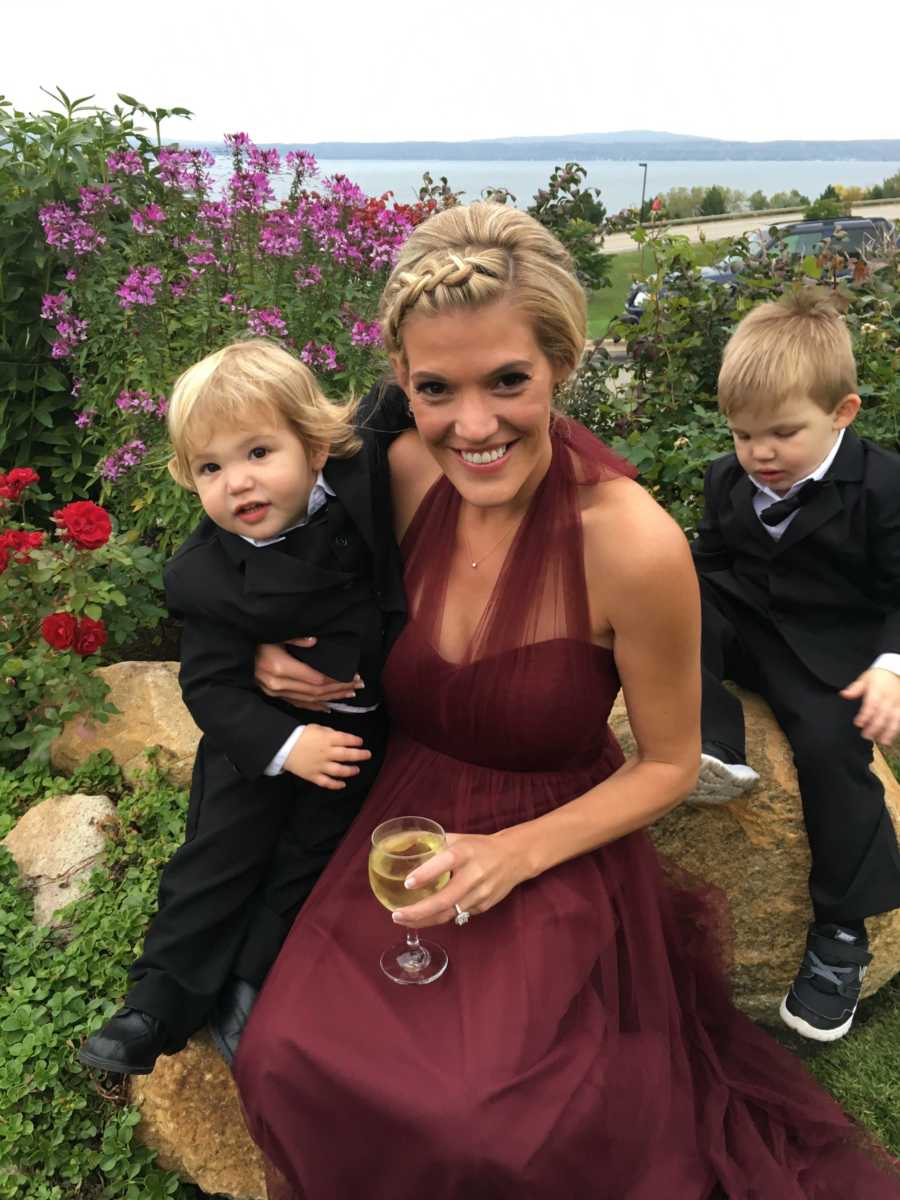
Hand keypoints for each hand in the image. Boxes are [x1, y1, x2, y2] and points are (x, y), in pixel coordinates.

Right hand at [255, 637, 362, 712]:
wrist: (235, 654)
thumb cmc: (257, 641)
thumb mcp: (275, 634)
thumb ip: (295, 638)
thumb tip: (314, 641)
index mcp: (280, 668)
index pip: (317, 678)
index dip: (337, 679)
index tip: (353, 676)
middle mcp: (279, 684)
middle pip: (316, 691)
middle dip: (339, 689)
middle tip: (358, 686)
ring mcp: (276, 692)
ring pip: (309, 699)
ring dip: (331, 698)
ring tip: (349, 694)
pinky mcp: (274, 695)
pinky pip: (298, 704)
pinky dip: (315, 706)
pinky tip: (328, 707)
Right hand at [283, 725, 370, 789]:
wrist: (283, 746)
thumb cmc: (300, 735)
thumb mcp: (316, 728)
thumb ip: (330, 733)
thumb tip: (342, 738)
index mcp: (327, 739)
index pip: (346, 739)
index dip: (355, 741)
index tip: (360, 742)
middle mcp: (326, 753)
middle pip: (346, 755)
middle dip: (360, 755)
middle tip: (367, 755)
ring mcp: (320, 765)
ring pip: (339, 770)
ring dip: (350, 770)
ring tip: (356, 770)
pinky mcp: (313, 775)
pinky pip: (326, 782)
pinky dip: (336, 785)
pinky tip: (343, 784)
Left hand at [390, 830, 530, 928]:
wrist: (514, 857)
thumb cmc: (479, 846)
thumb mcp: (458, 839)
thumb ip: (433, 844)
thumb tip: (402, 846)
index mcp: (466, 852)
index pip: (445, 863)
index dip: (426, 874)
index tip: (407, 882)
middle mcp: (474, 874)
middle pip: (445, 899)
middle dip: (419, 911)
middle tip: (397, 914)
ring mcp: (481, 893)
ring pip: (449, 913)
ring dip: (424, 920)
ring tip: (404, 920)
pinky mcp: (483, 906)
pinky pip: (457, 915)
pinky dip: (438, 917)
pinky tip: (424, 918)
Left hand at [841, 668, 899, 744]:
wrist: (896, 672)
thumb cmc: (878, 677)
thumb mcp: (864, 679)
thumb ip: (855, 689)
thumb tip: (843, 694)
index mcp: (877, 691)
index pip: (871, 704)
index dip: (865, 715)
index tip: (858, 723)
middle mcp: (889, 698)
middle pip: (882, 714)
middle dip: (875, 726)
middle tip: (866, 736)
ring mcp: (898, 704)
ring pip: (895, 719)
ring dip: (889, 731)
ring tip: (883, 742)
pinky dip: (897, 729)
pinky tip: (892, 738)